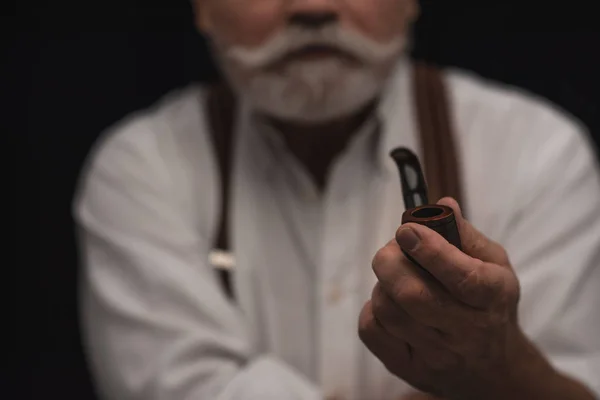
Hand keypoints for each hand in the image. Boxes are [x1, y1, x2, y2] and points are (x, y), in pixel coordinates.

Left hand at [358, 198, 530, 398]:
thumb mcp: (493, 264)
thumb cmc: (488, 304)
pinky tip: (388, 304)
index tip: (407, 230)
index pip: (462, 277)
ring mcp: (435, 356)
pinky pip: (371, 332)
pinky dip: (371, 310)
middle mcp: (466, 332)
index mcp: (492, 298)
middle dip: (391, 261)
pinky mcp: (407, 368)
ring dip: (383, 283)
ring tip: (395, 277)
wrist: (492, 368)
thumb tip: (441, 205)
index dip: (430, 250)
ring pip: (388, 311)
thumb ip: (465, 234)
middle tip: (394, 247)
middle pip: (414, 296)